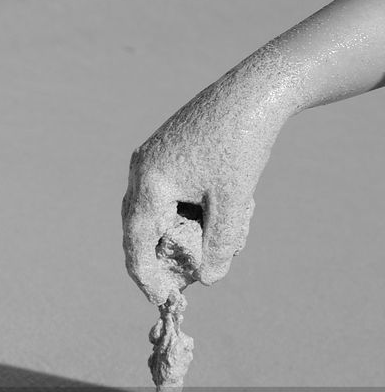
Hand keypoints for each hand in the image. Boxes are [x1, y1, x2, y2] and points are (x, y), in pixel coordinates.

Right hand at [122, 67, 284, 303]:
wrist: (254, 91)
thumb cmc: (243, 144)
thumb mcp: (235, 201)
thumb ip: (220, 244)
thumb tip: (209, 279)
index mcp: (150, 184)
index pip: (136, 245)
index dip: (147, 278)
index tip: (162, 300)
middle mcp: (141, 171)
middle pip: (137, 230)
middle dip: (158, 259)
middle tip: (180, 283)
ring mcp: (148, 160)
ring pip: (150, 213)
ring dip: (171, 236)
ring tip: (201, 249)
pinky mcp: (163, 152)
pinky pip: (160, 195)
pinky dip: (178, 214)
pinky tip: (206, 219)